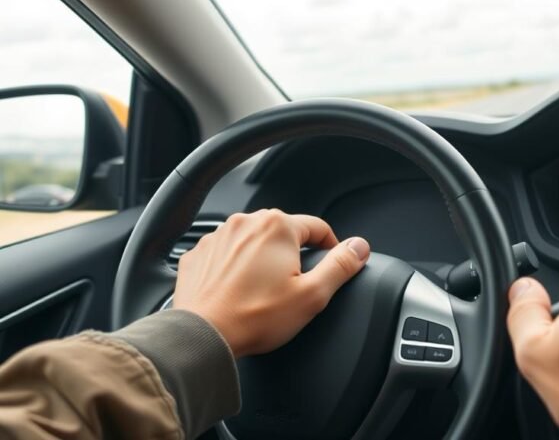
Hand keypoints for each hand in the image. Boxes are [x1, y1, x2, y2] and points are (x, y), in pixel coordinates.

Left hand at [173, 209, 370, 357]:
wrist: (202, 336)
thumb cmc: (254, 317)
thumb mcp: (312, 295)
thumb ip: (341, 266)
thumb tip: (359, 247)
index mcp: (277, 227)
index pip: (317, 227)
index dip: (330, 247)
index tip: (331, 264)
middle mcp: (246, 222)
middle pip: (284, 232)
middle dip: (293, 254)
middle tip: (294, 285)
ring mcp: (218, 236)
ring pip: (253, 241)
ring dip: (263, 259)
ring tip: (263, 291)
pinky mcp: (198, 254)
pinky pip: (226, 253)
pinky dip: (235, 267)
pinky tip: (239, 291)